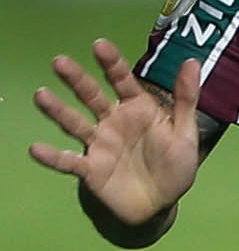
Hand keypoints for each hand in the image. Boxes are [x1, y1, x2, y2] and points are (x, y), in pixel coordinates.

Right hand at [29, 41, 202, 228]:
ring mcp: (99, 145)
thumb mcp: (185, 133)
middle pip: (92, 97)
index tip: (100, 45)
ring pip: (75, 123)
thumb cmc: (174, 166)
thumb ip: (186, 99)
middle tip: (59, 61)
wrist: (161, 204)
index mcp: (137, 110)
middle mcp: (113, 122)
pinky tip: (36, 149)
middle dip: (77, 79)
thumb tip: (191, 61)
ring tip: (41, 95)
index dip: (112, 63)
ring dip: (58, 110)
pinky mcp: (90, 169)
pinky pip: (69, 162)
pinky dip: (53, 157)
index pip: (123, 82)